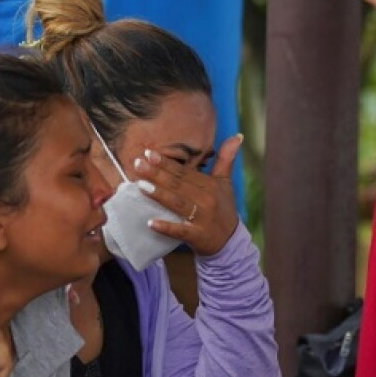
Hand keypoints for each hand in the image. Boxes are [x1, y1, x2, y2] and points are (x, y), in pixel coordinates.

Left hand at [132, 134, 242, 256]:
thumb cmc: (223, 208)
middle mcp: (207, 200)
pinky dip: (166, 227)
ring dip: (159, 194)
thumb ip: (226, 158)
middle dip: (157, 174)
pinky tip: (151, 223)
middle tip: (138, 164)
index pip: (185, 172)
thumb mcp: (226, 182)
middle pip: (178, 185)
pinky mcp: (198, 236)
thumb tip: (237, 135)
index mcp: (210, 185)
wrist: (230, 241)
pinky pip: (180, 231)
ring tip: (140, 185)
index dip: (167, 163)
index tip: (149, 154)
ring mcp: (202, 218)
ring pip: (178, 204)